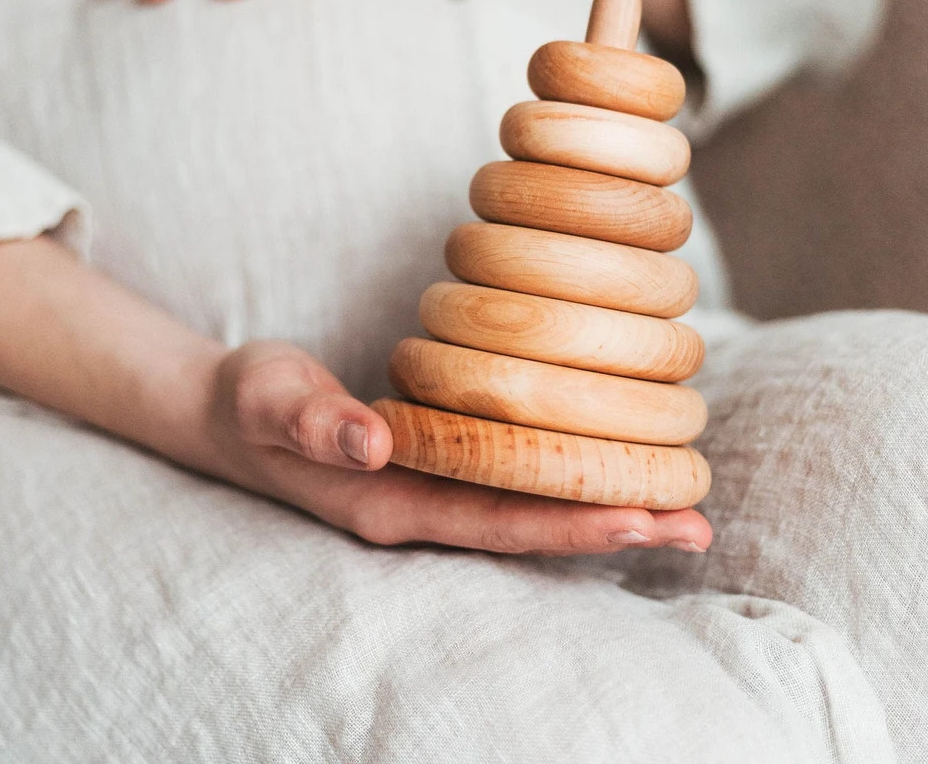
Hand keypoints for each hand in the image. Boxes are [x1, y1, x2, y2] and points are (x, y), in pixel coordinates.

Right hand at [190, 339, 711, 555]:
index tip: (641, 517)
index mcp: (385, 501)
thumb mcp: (269, 396)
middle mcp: (418, 508)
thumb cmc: (252, 398)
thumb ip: (314, 420)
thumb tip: (373, 442)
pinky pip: (511, 484)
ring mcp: (428, 493)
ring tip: (680, 506)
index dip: (567, 523)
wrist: (231, 412)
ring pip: (527, 510)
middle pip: (528, 530)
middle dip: (609, 527)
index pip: (492, 524)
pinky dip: (565, 479)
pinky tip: (609, 465)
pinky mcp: (436, 468)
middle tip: (695, 524)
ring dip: (600, 508)